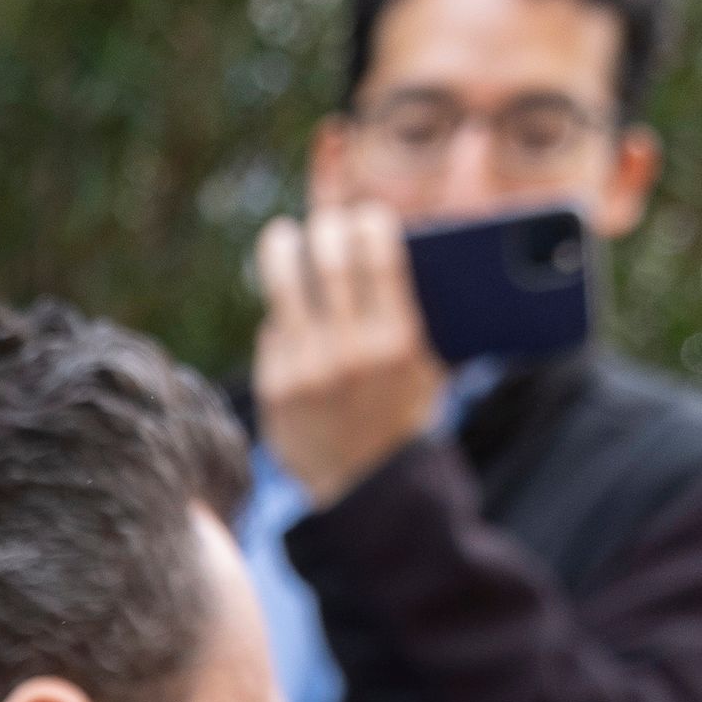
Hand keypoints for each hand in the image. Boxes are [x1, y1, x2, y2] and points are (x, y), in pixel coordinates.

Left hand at [254, 203, 444, 506]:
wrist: (368, 488)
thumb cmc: (404, 413)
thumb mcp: (428, 366)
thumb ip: (416, 313)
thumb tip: (396, 248)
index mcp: (398, 339)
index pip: (378, 254)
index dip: (368, 222)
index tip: (365, 213)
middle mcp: (348, 350)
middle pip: (326, 260)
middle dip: (324, 229)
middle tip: (322, 221)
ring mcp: (306, 369)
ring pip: (283, 289)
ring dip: (282, 253)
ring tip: (281, 237)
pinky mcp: (274, 387)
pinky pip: (273, 332)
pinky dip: (283, 317)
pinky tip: (287, 309)